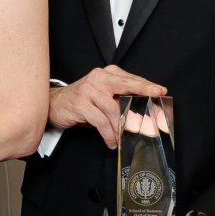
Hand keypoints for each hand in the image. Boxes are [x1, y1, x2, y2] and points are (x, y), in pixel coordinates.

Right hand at [49, 65, 169, 147]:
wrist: (54, 103)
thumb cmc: (83, 101)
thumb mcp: (103, 96)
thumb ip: (121, 99)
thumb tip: (146, 111)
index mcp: (107, 74)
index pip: (131, 79)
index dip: (147, 86)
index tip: (160, 91)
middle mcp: (98, 78)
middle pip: (125, 87)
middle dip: (142, 98)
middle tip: (152, 111)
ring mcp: (88, 89)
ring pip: (113, 108)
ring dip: (121, 127)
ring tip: (125, 138)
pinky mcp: (80, 103)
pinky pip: (100, 121)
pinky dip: (108, 133)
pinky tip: (111, 141)